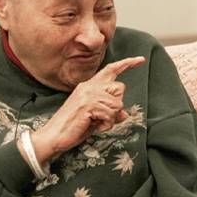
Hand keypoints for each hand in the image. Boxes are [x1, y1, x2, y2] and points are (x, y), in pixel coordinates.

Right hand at [30, 56, 145, 162]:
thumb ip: (111, 113)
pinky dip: (106, 124)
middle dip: (117, 105)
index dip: (127, 64)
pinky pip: (111, 114)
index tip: (141, 60)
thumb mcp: (96, 119)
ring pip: (117, 104)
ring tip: (95, 123)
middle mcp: (89, 86)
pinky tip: (94, 126)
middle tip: (102, 117)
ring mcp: (88, 95)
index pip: (111, 70)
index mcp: (89, 86)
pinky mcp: (88, 105)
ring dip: (110, 118)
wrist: (54, 136)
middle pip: (120, 88)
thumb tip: (126, 114)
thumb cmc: (74, 127)